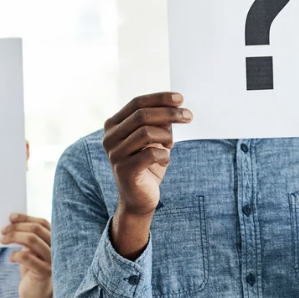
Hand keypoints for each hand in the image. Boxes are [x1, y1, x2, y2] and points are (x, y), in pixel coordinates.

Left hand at [2, 214, 53, 297]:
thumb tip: (12, 223)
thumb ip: (28, 238)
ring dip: (13, 237)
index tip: (11, 217)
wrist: (37, 296)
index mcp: (55, 241)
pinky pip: (26, 257)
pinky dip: (15, 255)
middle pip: (36, 229)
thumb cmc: (32, 271)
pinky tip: (10, 258)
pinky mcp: (44, 272)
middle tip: (3, 230)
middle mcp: (57, 249)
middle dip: (16, 227)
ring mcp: (52, 260)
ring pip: (32, 240)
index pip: (42, 223)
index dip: (25, 218)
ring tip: (3, 240)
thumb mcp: (31, 251)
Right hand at [103, 92, 190, 218]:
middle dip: (169, 113)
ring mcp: (114, 154)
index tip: (181, 98)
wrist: (139, 199)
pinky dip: (164, 155)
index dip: (159, 98)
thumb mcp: (152, 140)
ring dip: (166, 136)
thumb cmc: (148, 165)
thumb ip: (157, 123)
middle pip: (142, 115)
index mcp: (113, 125)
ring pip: (146, 132)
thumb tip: (175, 106)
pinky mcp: (124, 170)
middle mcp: (109, 137)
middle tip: (188, 116)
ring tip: (170, 144)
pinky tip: (164, 160)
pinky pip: (151, 154)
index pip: (137, 103)